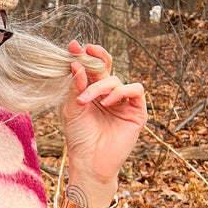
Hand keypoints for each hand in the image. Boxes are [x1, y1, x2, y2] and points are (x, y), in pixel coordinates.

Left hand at [61, 40, 147, 191]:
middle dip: (95, 58)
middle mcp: (108, 94)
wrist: (89, 162)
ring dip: (100, 86)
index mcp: (91, 92)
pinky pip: (135, 90)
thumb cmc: (78, 138)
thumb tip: (77, 64)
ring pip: (116, 80)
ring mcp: (123, 102)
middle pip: (106, 68)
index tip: (73, 46)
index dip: (85, 56)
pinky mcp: (137, 111)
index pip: (91, 69)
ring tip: (86, 100)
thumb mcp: (71, 109)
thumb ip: (75, 86)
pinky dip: (120, 92)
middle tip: (85, 51)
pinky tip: (106, 103)